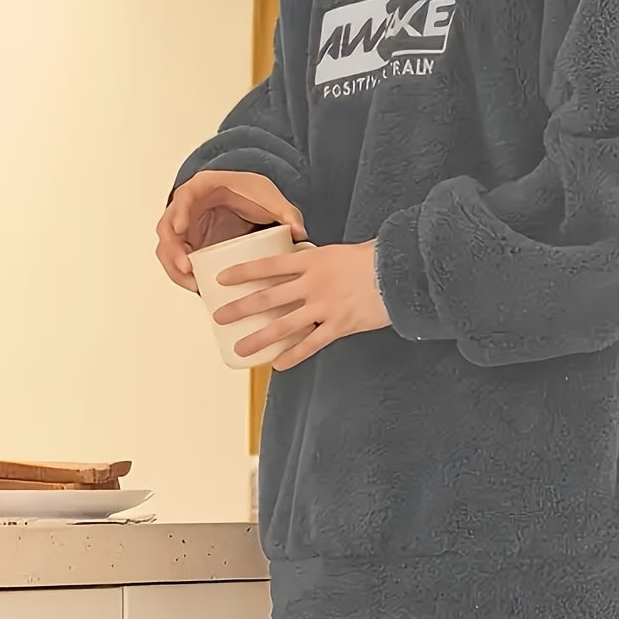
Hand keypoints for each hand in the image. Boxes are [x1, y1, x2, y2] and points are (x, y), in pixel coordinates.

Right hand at [156, 171, 305, 291]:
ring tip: (194, 285)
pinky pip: (178, 260)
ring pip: (168, 248)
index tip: (181, 229)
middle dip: (173, 250)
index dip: (179, 213)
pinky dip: (184, 275)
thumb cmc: (251, 192)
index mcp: (203, 187)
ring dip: (175, 268)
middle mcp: (187, 206)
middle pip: (168, 227)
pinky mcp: (189, 244)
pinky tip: (198, 288)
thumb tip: (299, 232)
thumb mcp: (269, 197)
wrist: (247, 197)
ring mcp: (185, 226)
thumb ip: (286, 211)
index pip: (184, 197)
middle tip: (187, 269)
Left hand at [213, 241, 389, 368]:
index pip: (268, 266)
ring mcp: (325, 307)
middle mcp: (312, 284)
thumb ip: (317, 264)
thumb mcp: (338, 253)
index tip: (221, 279)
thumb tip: (301, 271)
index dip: (242, 272)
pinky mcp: (339, 326)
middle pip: (268, 297)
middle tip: (219, 317)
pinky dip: (293, 355)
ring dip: (260, 338)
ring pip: (284, 325)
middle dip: (240, 308)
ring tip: (241, 350)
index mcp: (311, 261)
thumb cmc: (373, 260)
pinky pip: (311, 344)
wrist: (400, 273)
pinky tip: (278, 364)